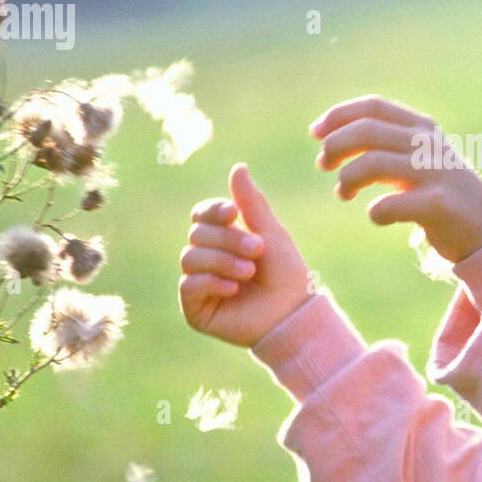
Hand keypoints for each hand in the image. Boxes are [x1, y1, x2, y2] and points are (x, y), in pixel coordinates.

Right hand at [178, 163, 313, 348]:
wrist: (293, 314)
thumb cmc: (286, 273)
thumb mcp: (271, 232)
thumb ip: (251, 202)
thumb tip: (238, 167)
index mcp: (223, 237)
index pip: (202, 215)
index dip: (213, 210)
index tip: (233, 212)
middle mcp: (207, 258)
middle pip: (197, 234)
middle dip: (228, 239)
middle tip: (258, 250)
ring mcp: (199, 282)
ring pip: (190, 257)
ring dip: (222, 261)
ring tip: (249, 271)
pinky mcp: (195, 308)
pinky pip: (188, 285)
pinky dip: (211, 282)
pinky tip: (234, 288)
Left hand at [309, 95, 481, 262]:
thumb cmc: (440, 194)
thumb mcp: (418, 158)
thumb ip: (384, 143)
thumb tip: (332, 136)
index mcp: (422, 128)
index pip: (373, 107)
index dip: (338, 116)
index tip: (315, 132)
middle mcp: (428, 144)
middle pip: (366, 131)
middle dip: (335, 146)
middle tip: (324, 165)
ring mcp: (435, 173)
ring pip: (371, 164)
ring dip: (346, 180)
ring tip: (343, 193)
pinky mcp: (438, 205)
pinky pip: (388, 205)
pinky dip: (374, 212)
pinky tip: (377, 216)